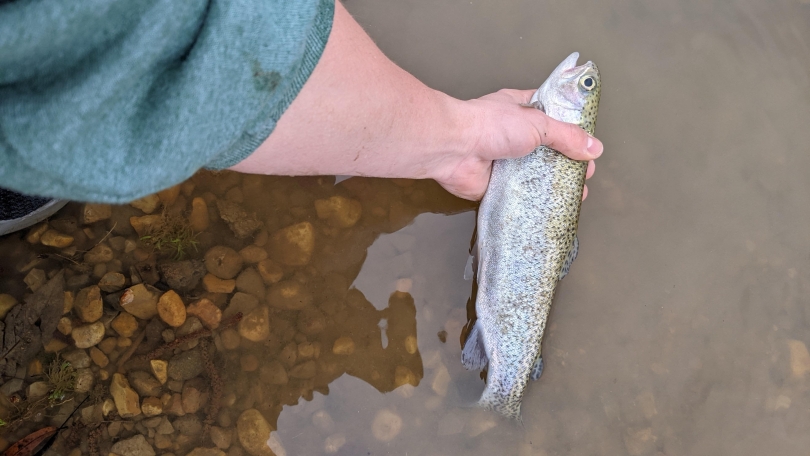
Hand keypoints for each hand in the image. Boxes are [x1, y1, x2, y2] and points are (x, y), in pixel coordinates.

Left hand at [431, 89, 602, 200]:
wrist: (454, 148)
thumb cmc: (490, 125)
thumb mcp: (537, 123)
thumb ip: (567, 136)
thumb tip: (594, 148)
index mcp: (521, 109)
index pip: (552, 115)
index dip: (572, 127)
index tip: (589, 141)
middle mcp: (514, 134)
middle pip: (548, 148)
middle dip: (568, 161)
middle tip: (586, 173)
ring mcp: (505, 161)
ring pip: (536, 173)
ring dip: (555, 183)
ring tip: (577, 194)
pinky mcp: (498, 185)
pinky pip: (522, 194)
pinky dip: (536, 201)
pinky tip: (554, 208)